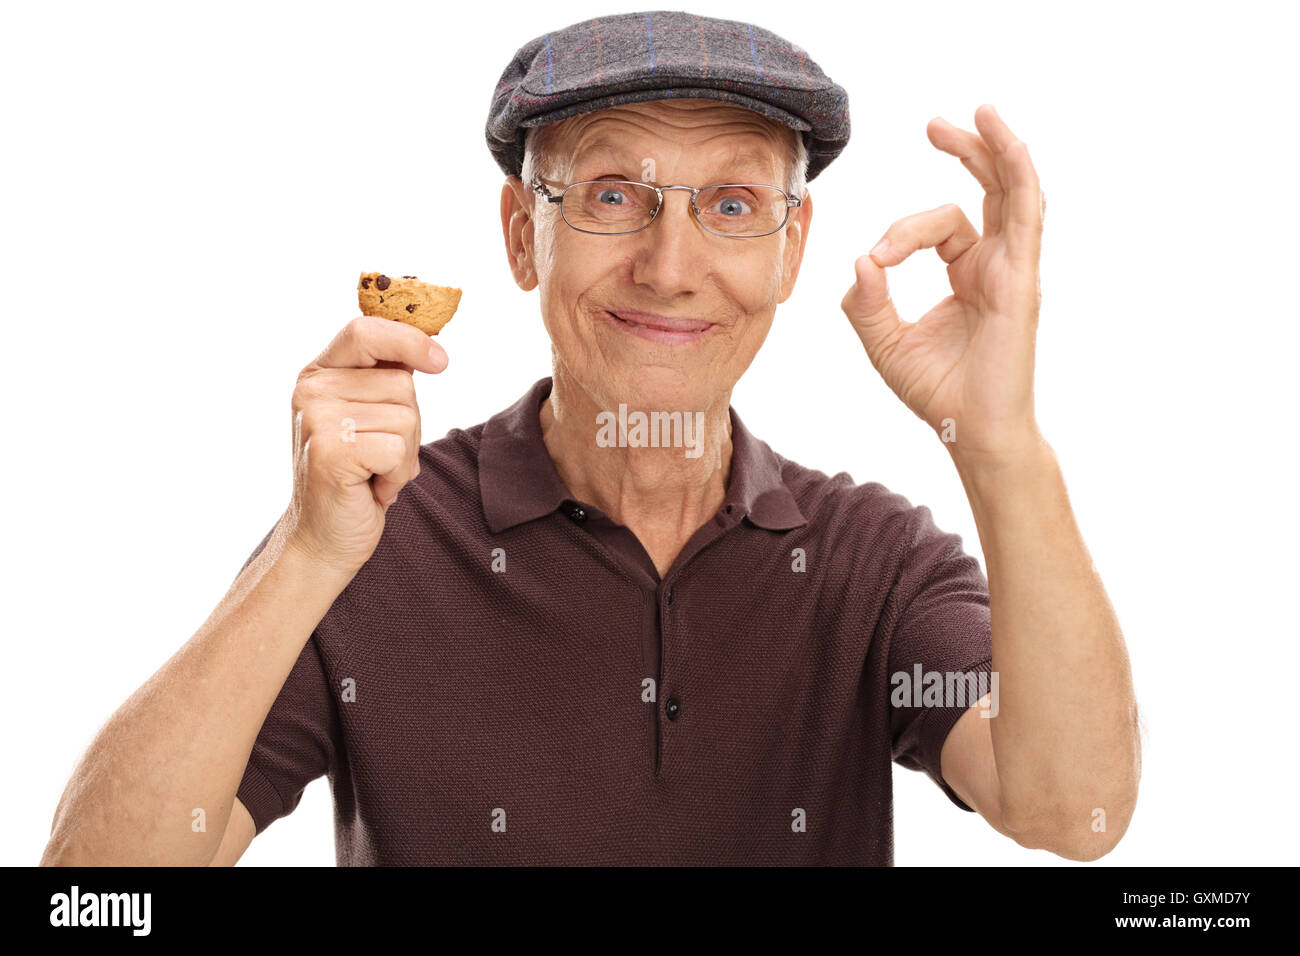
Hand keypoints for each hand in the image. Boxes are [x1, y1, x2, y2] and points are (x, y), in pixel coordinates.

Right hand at [282, 315, 447, 573]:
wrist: (324, 538)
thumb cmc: (356, 477)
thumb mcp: (368, 418)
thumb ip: (385, 380)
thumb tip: (432, 347)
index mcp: (318, 374)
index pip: (365, 330)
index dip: (408, 340)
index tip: (440, 361)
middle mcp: (311, 390)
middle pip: (401, 383)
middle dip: (410, 424)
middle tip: (380, 456)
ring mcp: (317, 419)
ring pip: (406, 416)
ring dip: (404, 454)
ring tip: (374, 473)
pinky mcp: (331, 451)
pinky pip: (398, 448)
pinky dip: (397, 475)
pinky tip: (373, 488)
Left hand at [840, 104, 1045, 461]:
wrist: (969, 432)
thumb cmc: (937, 391)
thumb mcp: (883, 341)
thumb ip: (864, 302)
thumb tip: (860, 261)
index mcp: (968, 273)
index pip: (941, 226)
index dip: (902, 234)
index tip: (877, 262)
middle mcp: (995, 265)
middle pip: (990, 190)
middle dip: (968, 151)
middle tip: (935, 124)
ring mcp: (1013, 270)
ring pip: (1012, 193)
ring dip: (997, 149)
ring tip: (980, 113)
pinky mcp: (1020, 281)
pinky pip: (1025, 217)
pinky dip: (1017, 177)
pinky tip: (1005, 145)